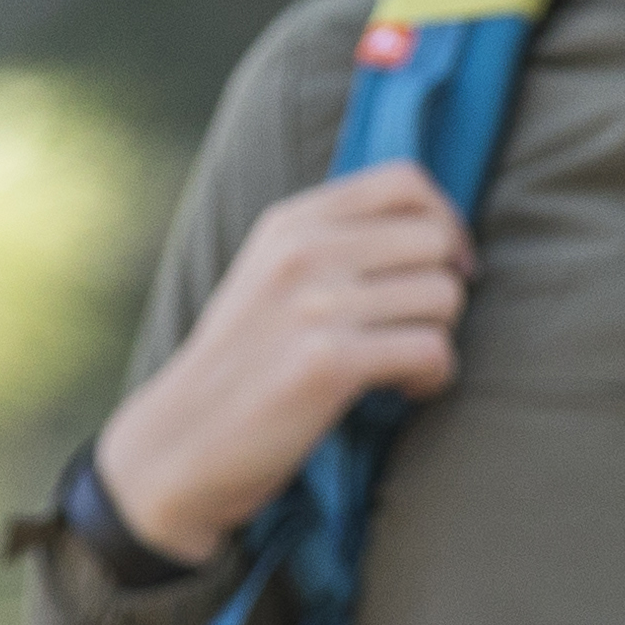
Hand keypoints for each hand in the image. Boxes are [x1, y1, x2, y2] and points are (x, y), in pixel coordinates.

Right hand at [95, 160, 476, 559]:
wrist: (179, 444)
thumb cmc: (241, 366)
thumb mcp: (271, 277)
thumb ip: (335, 242)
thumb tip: (435, 231)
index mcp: (290, 224)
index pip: (403, 181)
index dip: (445, 219)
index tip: (444, 264)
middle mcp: (302, 252)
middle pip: (434, 240)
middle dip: (445, 286)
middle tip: (413, 326)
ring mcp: (314, 305)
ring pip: (443, 295)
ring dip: (439, 336)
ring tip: (400, 363)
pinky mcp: (328, 363)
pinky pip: (432, 349)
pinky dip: (432, 377)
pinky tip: (402, 390)